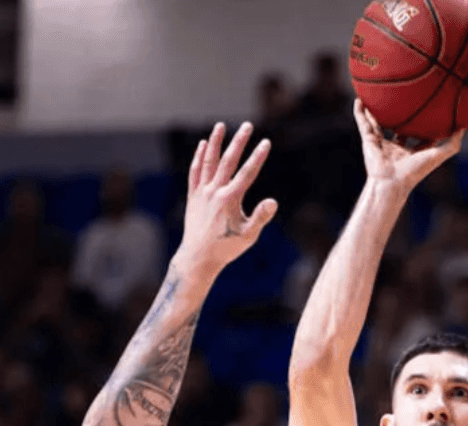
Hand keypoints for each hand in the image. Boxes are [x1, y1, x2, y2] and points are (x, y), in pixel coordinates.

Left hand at [173, 122, 278, 278]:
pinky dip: (199, 157)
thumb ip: (260, 217)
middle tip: (247, 125)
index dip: (258, 156)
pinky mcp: (194, 196)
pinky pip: (196, 172)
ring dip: (215, 143)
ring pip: (209, 162)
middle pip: (228, 161)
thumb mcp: (248, 236)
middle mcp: (215, 191)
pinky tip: (203, 145)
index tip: (266, 142)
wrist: (198, 257)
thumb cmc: (226, 248)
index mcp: (230, 199)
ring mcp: (202, 192)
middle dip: (239, 142)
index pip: (247, 173)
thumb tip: (273, 201)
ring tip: (221, 126)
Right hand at [354, 99, 462, 193]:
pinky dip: (359, 113)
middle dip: (401, 116)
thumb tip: (465, 127)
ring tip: (376, 96)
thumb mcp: (438, 155)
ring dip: (376, 112)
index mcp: (412, 151)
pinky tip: (359, 100)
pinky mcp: (369, 141)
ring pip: (378, 124)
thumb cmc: (415, 172)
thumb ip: (453, 143)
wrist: (391, 182)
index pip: (419, 134)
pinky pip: (363, 123)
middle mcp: (396, 147)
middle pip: (398, 127)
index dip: (424, 123)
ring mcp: (381, 144)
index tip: (430, 109)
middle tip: (404, 98)